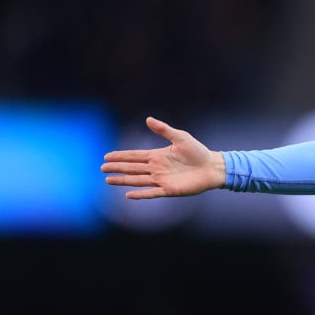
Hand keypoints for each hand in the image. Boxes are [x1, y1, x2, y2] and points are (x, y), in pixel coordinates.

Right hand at [102, 117, 225, 198]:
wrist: (213, 167)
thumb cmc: (198, 152)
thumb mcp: (181, 137)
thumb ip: (164, 130)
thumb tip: (148, 119)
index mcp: (158, 156)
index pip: (135, 156)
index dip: (121, 156)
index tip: (106, 156)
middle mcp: (157, 168)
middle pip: (132, 168)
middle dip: (117, 168)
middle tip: (102, 168)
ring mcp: (162, 180)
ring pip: (138, 180)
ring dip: (123, 181)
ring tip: (108, 180)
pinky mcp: (170, 190)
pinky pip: (152, 193)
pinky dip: (140, 194)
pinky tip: (128, 195)